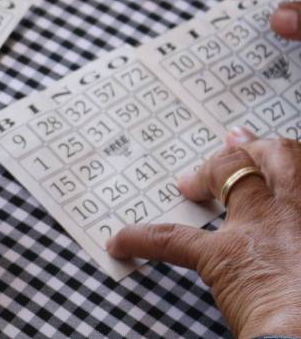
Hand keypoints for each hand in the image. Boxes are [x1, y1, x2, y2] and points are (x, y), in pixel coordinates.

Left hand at [107, 128, 300, 337]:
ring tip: (186, 181)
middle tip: (232, 143)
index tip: (270, 151)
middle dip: (249, 149)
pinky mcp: (220, 257)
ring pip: (227, 175)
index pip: (300, 167)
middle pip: (272, 156)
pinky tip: (119, 242)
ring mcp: (257, 229)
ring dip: (206, 173)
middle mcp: (293, 211)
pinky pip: (170, 239)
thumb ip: (297, 240)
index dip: (282, 156)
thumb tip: (290, 258)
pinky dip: (140, 239)